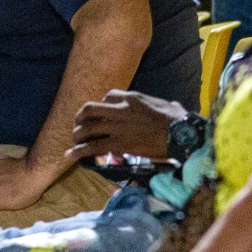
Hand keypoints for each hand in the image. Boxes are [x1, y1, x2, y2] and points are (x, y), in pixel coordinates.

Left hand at [69, 91, 184, 162]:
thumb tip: (169, 106)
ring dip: (77, 136)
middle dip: (80, 118)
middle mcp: (120, 109)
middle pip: (90, 109)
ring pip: (87, 128)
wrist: (180, 135)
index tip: (101, 115)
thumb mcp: (166, 104)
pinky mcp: (118, 143)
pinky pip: (93, 146)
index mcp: (132, 98)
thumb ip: (157, 105)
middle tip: (78, 127)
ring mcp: (117, 126)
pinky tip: (71, 155)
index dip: (101, 106)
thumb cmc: (178, 120)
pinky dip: (79, 151)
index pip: (108, 96)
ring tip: (74, 143)